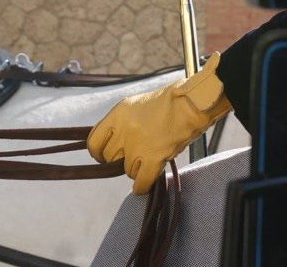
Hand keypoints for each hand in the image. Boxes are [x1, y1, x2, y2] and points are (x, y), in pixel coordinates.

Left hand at [87, 53, 231, 194]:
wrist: (193, 102)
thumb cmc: (170, 101)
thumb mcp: (137, 105)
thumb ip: (122, 124)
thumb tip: (115, 145)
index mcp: (119, 114)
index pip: (94, 142)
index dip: (99, 152)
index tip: (105, 156)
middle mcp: (125, 130)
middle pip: (111, 158)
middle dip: (121, 159)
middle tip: (135, 154)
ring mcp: (139, 145)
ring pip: (127, 170)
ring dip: (137, 168)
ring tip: (149, 159)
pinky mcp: (155, 157)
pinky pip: (141, 180)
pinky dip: (141, 185)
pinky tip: (142, 186)